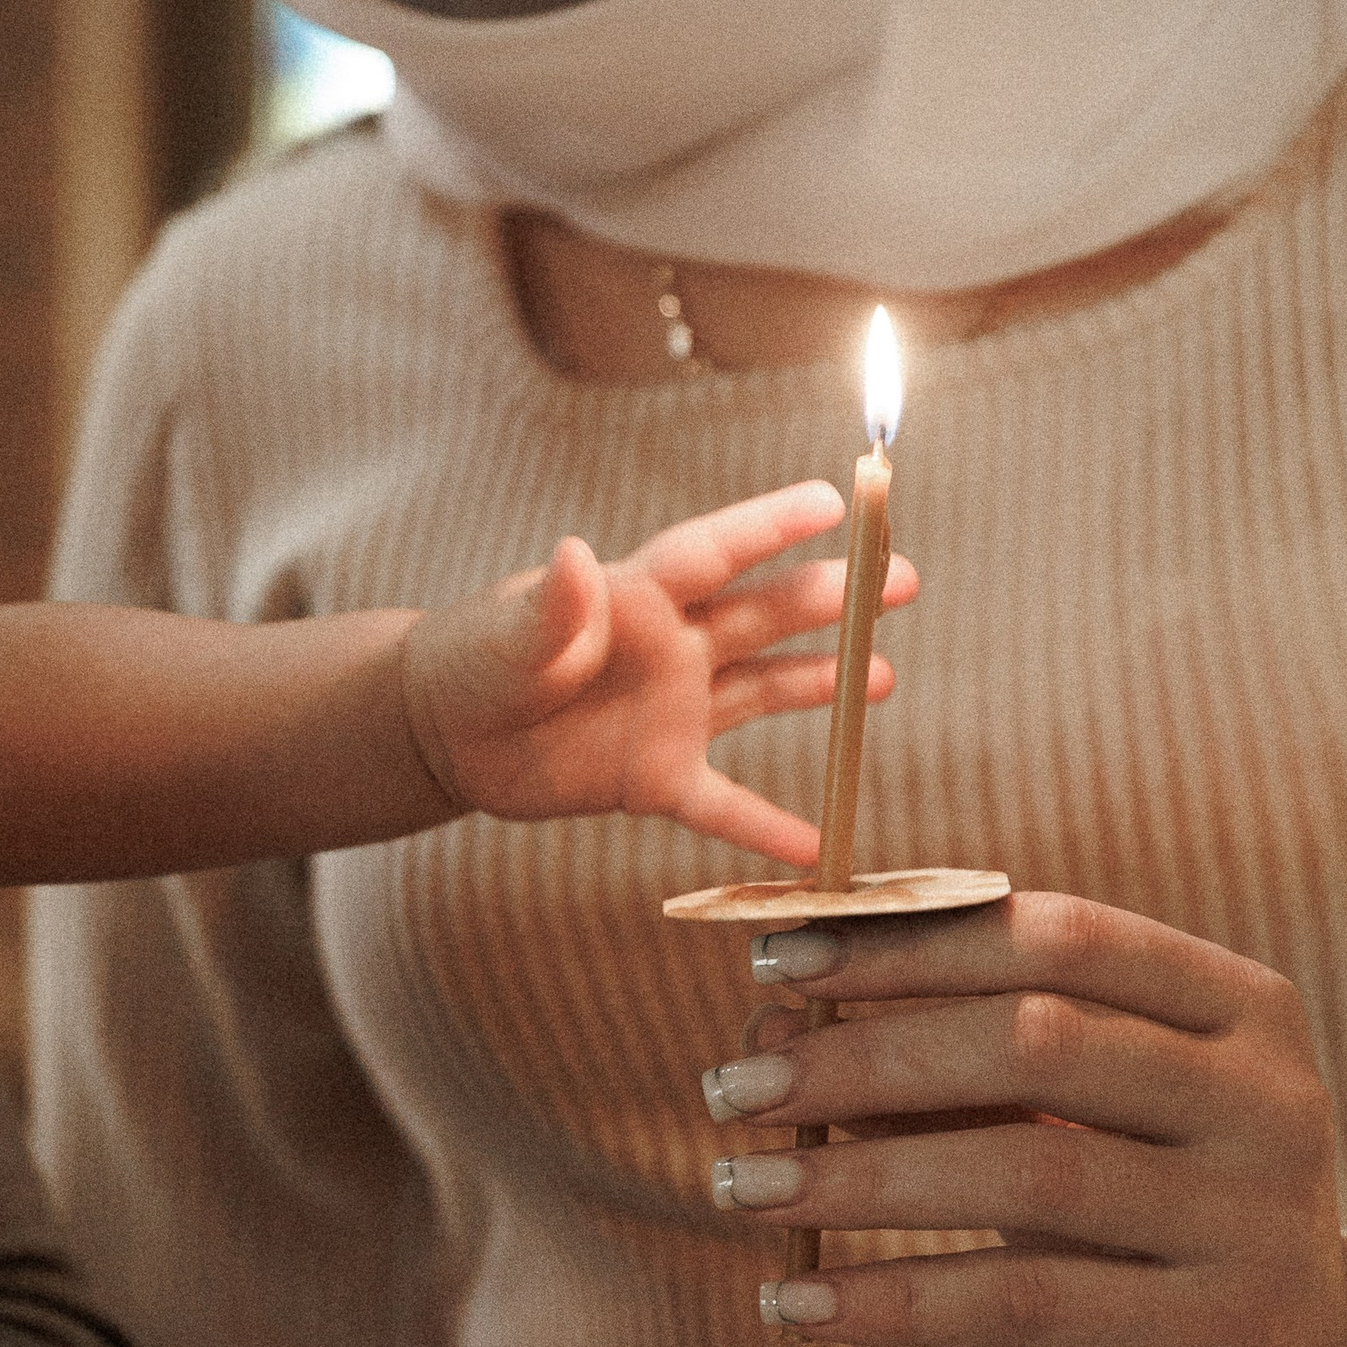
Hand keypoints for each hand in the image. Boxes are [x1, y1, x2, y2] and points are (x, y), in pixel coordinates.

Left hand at [404, 481, 916, 868]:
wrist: (445, 733)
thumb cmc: (470, 662)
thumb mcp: (503, 638)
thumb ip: (547, 610)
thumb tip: (571, 558)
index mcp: (635, 596)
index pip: (713, 553)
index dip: (770, 525)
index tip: (837, 499)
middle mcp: (670, 647)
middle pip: (761, 614)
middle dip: (831, 597)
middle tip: (901, 577)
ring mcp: (671, 711)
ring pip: (762, 691)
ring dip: (822, 683)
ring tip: (883, 677)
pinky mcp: (656, 775)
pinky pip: (724, 803)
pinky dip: (770, 828)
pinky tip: (820, 847)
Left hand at [705, 891, 1346, 1346]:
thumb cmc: (1140, 1214)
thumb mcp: (1060, 1120)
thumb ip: (940, 1066)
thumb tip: (768, 1024)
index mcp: (1237, 1006)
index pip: (1058, 935)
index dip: (908, 941)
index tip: (770, 959)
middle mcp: (1265, 1098)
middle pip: (1037, 1040)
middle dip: (863, 1055)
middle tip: (733, 1086)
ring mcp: (1256, 1218)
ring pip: (1029, 1170)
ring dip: (859, 1174)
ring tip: (741, 1185)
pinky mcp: (1219, 1335)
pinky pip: (1027, 1303)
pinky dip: (894, 1299)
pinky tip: (795, 1301)